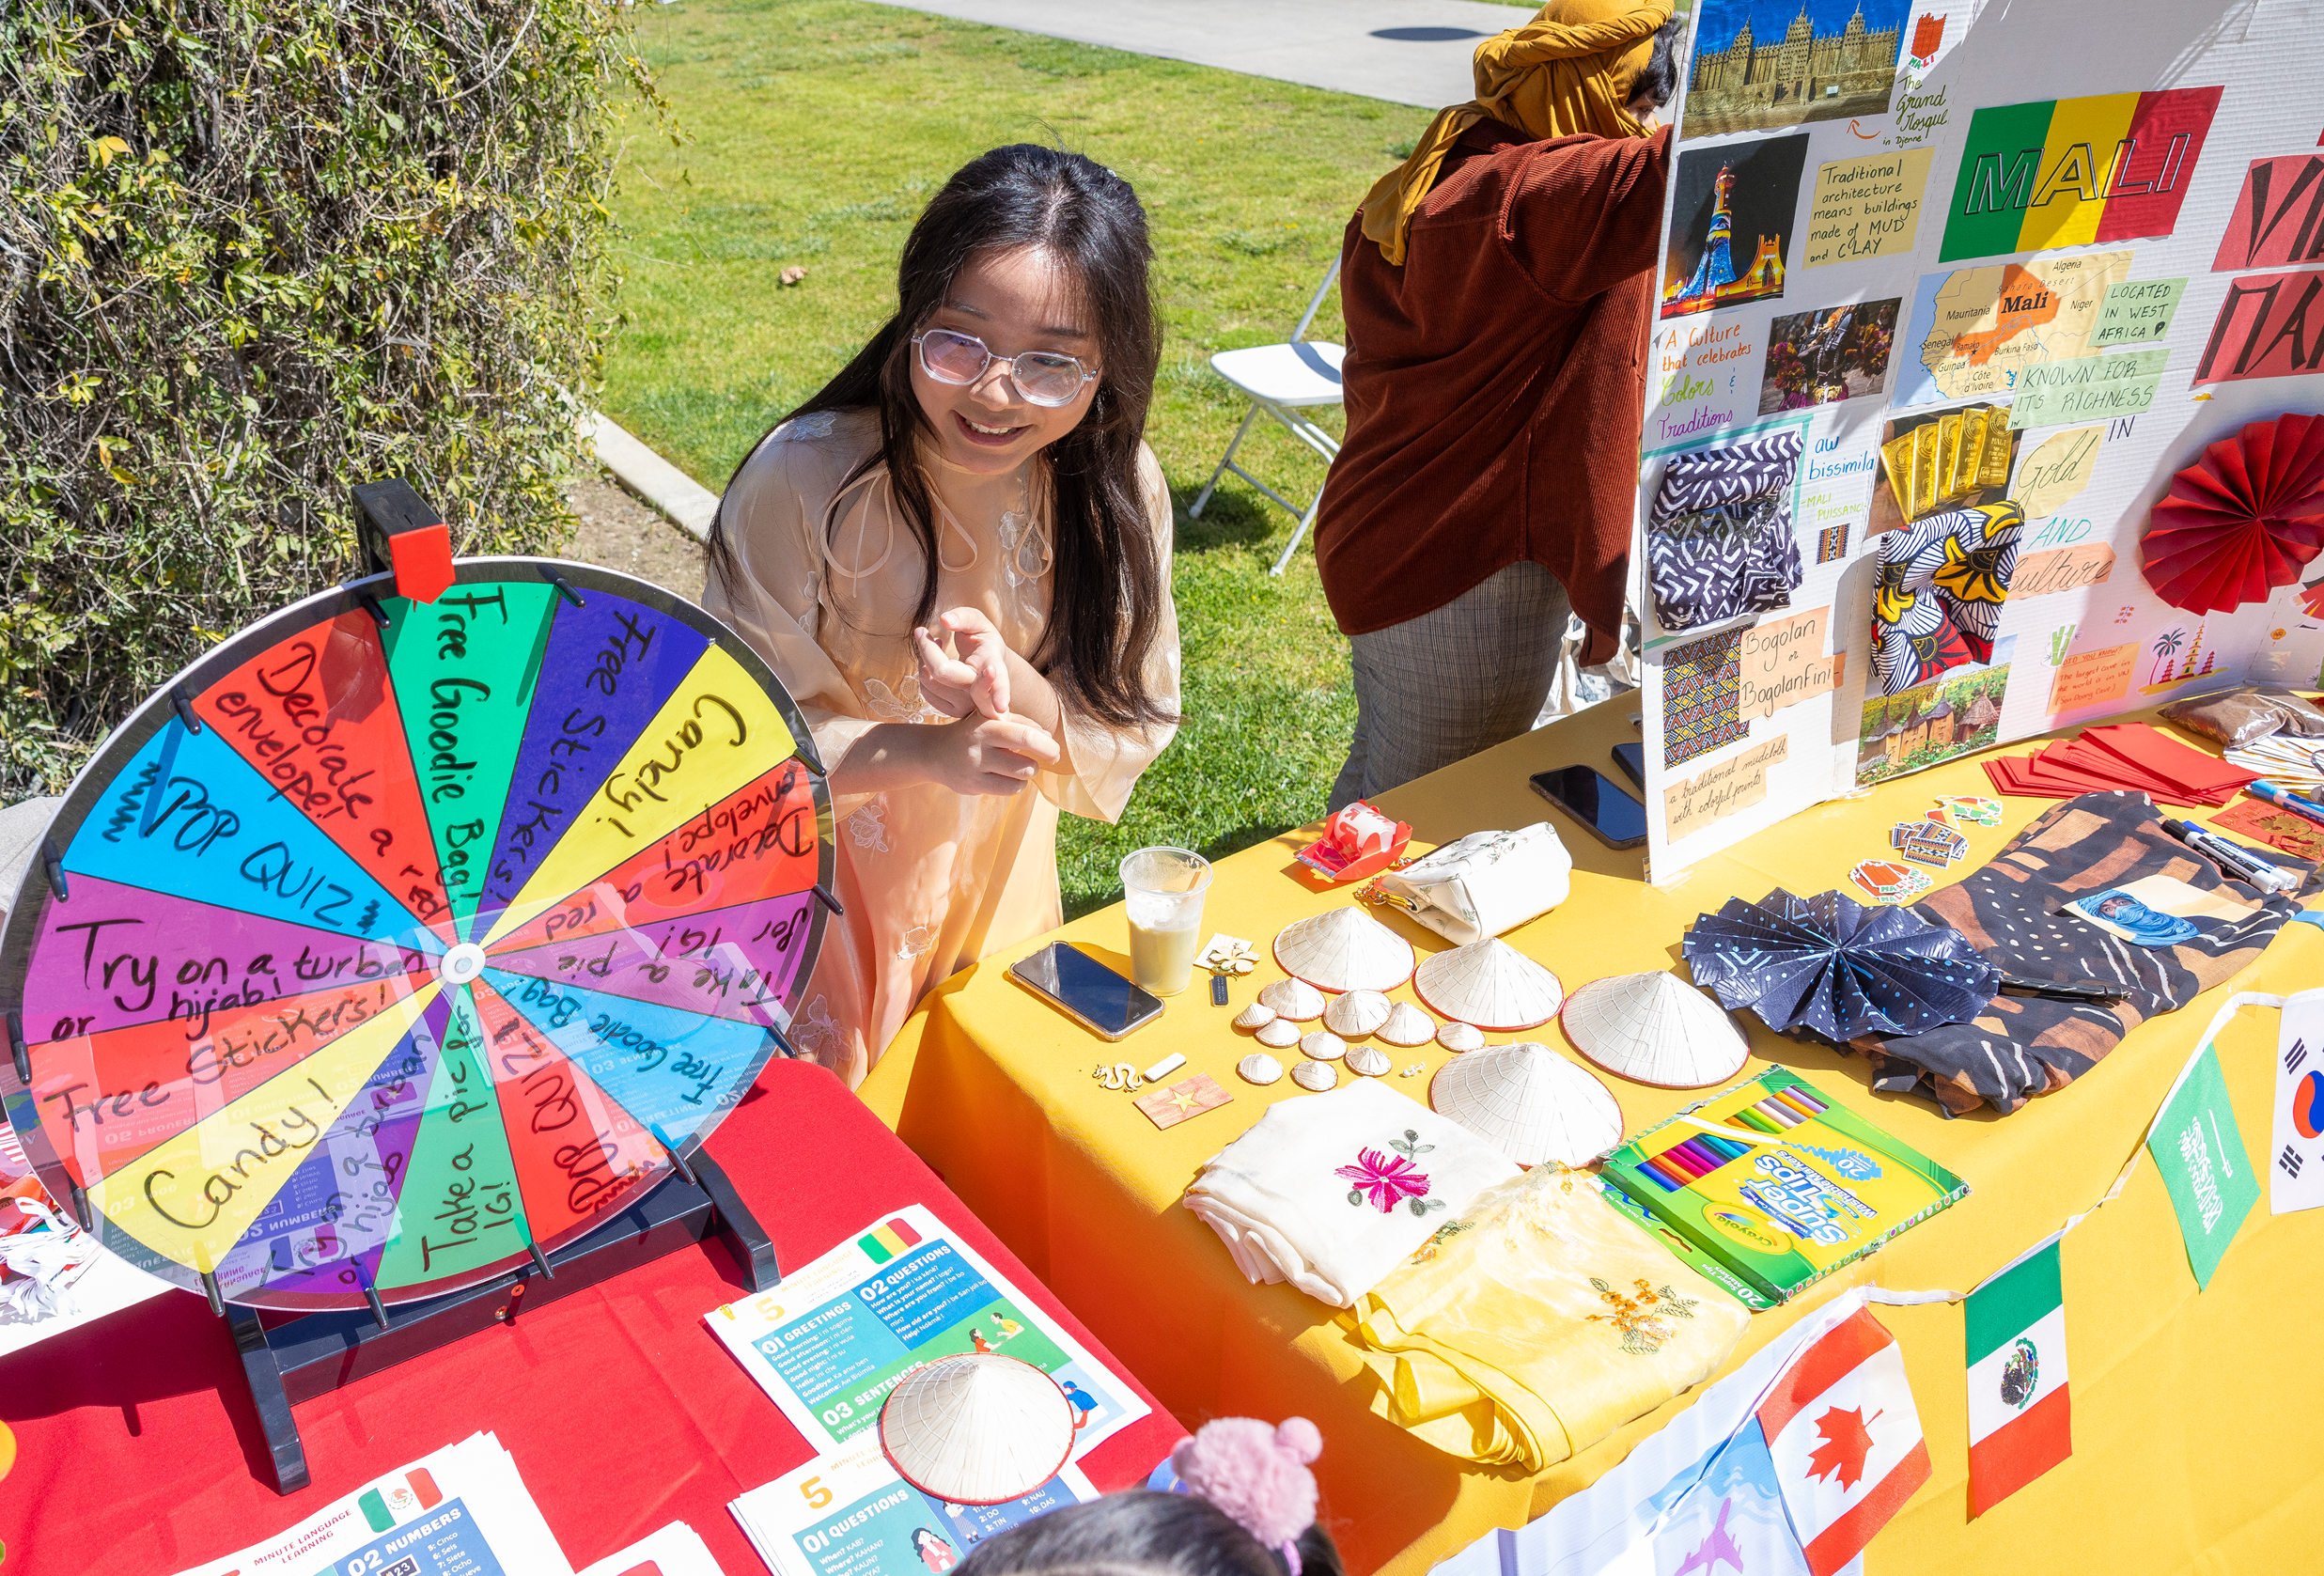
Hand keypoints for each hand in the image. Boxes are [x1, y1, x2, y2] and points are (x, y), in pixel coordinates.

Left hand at [913, 607, 1012, 719]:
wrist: (990, 668)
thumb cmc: (984, 642)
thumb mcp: (980, 623)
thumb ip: (965, 617)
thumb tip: (944, 620)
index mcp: (993, 665)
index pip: (996, 677)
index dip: (996, 682)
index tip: (991, 671)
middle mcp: (982, 691)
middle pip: (943, 672)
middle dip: (927, 650)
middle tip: (921, 630)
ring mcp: (967, 705)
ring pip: (930, 682)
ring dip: (923, 658)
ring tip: (935, 642)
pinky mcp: (953, 711)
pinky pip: (926, 692)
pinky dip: (923, 671)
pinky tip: (933, 660)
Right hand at [915, 712, 1060, 796]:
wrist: (934, 752)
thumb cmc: (972, 732)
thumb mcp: (990, 718)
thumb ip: (1019, 722)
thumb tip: (1047, 735)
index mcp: (987, 724)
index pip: (1025, 735)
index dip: (1046, 745)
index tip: (1055, 749)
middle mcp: (979, 746)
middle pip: (1025, 763)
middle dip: (1043, 761)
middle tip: (1051, 757)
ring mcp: (974, 768)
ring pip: (1019, 778)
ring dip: (1029, 773)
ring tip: (1023, 766)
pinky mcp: (972, 786)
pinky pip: (1008, 789)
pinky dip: (1016, 784)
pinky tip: (1010, 777)